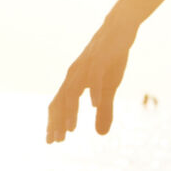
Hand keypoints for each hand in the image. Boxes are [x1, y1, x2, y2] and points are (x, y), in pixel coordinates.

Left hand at [46, 14, 138, 142]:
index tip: (51, 141)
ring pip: (73, 92)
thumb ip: (104, 111)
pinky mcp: (100, 59)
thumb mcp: (109, 88)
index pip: (58, 105)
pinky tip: (93, 105)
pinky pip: (94, 77)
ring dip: (71, 111)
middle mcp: (75, 75)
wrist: (119, 28)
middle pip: (61, 101)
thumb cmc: (111, 59)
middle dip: (57, 121)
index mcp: (74, 81)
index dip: (54, 122)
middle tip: (55, 140)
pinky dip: (93, 91)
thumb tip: (100, 134)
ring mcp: (86, 67)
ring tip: (71, 129)